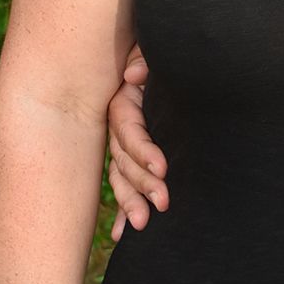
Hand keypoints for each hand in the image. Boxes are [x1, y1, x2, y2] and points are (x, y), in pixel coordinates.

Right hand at [107, 45, 167, 239]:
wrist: (160, 52)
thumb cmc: (162, 52)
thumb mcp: (146, 49)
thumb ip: (143, 59)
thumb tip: (134, 75)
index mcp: (123, 102)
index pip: (130, 131)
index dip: (144, 150)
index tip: (164, 168)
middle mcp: (118, 126)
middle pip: (123, 160)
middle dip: (141, 184)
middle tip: (163, 203)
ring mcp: (122, 143)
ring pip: (121, 176)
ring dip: (131, 202)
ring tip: (145, 225)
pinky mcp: (131, 155)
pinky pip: (124, 183)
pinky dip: (124, 208)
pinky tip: (124, 234)